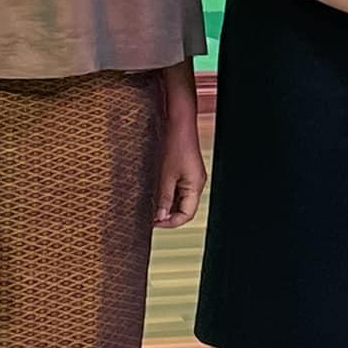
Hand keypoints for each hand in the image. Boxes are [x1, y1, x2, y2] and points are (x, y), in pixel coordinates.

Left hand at [154, 111, 205, 228]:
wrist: (178, 124)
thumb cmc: (175, 145)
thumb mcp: (165, 175)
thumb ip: (164, 198)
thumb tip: (160, 217)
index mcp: (195, 186)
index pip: (187, 215)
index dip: (170, 222)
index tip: (154, 223)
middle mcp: (196, 184)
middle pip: (185, 209)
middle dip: (169, 216)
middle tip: (151, 216)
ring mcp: (192, 178)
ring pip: (181, 201)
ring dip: (167, 206)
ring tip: (152, 206)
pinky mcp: (186, 173)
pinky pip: (179, 191)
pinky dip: (168, 196)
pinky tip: (157, 194)